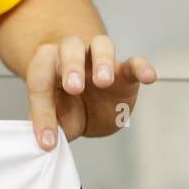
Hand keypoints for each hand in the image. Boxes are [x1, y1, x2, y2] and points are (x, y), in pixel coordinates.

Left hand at [25, 36, 156, 149]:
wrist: (90, 110)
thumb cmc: (67, 109)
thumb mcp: (55, 120)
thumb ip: (47, 125)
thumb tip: (43, 143)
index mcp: (47, 67)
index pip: (40, 80)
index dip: (42, 110)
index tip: (48, 139)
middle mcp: (72, 56)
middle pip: (70, 47)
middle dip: (71, 66)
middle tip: (74, 88)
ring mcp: (99, 61)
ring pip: (101, 45)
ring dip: (102, 61)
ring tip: (104, 81)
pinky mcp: (125, 72)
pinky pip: (134, 63)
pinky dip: (141, 67)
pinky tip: (148, 77)